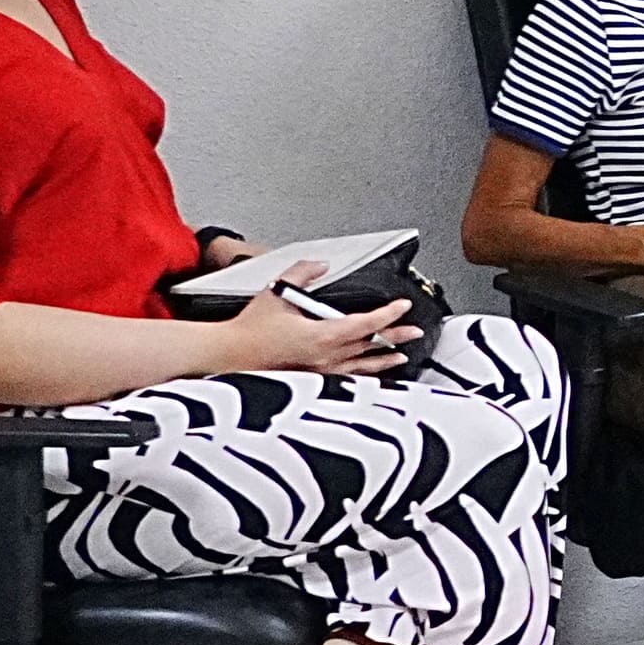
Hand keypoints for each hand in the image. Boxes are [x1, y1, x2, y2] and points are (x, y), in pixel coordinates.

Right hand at [205, 280, 415, 375]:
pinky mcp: (310, 379)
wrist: (228, 355)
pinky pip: (345, 377)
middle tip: (414, 331)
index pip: (366, 324)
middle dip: (395, 337)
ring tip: (399, 355)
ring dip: (383, 359)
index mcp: (321, 336)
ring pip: (361, 366)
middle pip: (370, 346)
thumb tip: (320, 265)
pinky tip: (367, 373)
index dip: (388, 314)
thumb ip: (302, 274)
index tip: (402, 306)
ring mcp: (319, 371)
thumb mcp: (276, 293)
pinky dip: (362, 373)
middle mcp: (325, 357)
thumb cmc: (249, 329)